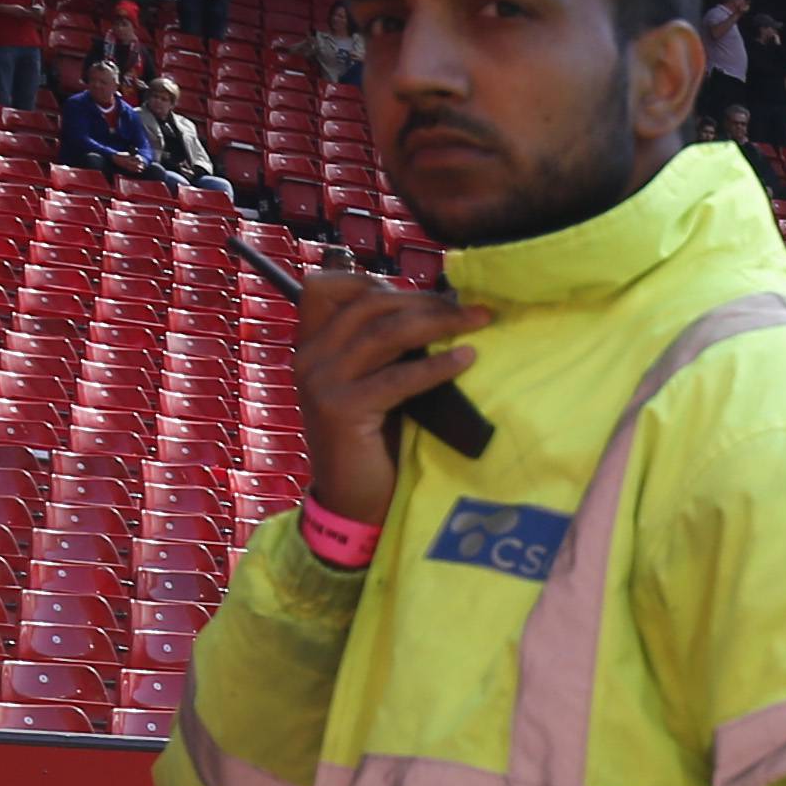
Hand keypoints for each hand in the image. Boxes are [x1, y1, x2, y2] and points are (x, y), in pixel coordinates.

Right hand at [292, 270, 490, 526]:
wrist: (352, 504)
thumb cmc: (370, 444)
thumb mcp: (369, 384)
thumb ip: (381, 348)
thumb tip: (435, 307)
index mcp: (310, 346)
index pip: (324, 287)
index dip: (372, 281)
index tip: (419, 295)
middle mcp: (308, 358)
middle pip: (368, 303)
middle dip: (423, 300)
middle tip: (469, 308)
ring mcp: (322, 383)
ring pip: (384, 332)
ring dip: (437, 322)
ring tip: (477, 322)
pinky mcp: (342, 410)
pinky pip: (397, 377)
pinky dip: (436, 367)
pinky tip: (465, 360)